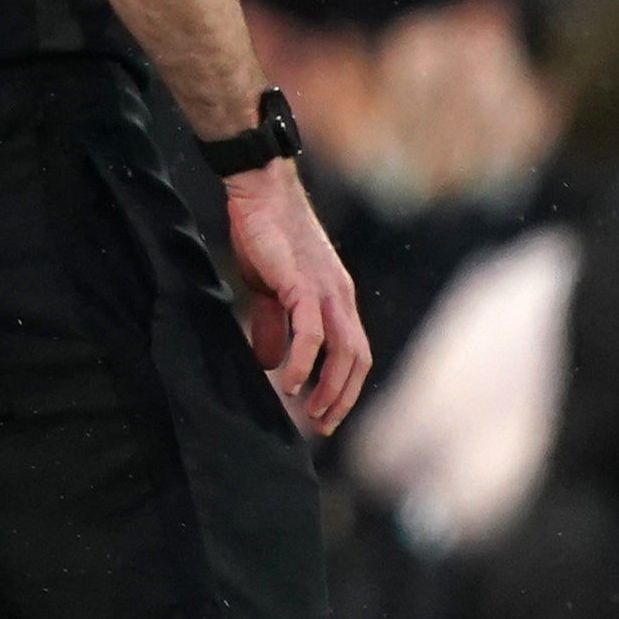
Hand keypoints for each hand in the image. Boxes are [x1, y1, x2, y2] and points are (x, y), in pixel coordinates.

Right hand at [221, 157, 371, 438]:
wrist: (260, 192)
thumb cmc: (265, 235)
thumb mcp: (270, 289)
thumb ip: (275, 326)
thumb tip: (273, 364)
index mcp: (337, 298)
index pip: (354, 351)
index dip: (345, 386)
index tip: (325, 414)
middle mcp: (340, 297)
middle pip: (358, 359)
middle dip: (343, 397)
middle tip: (322, 426)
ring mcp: (326, 291)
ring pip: (343, 350)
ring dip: (329, 387)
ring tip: (309, 412)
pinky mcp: (302, 285)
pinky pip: (311, 331)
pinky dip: (304, 361)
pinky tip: (289, 381)